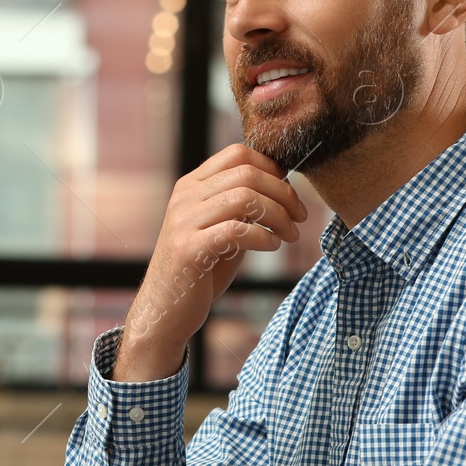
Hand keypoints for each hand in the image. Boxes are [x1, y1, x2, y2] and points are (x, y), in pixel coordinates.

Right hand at [116, 144, 306, 380]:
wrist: (165, 311)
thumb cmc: (199, 270)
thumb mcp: (220, 229)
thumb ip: (241, 207)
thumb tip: (282, 187)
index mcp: (191, 186)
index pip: (237, 154)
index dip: (272, 168)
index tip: (290, 193)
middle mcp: (184, 197)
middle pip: (246, 173)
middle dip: (283, 193)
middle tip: (300, 217)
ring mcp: (183, 222)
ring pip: (244, 198)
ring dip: (278, 216)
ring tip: (291, 235)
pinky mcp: (189, 249)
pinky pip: (237, 230)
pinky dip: (264, 236)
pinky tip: (272, 246)